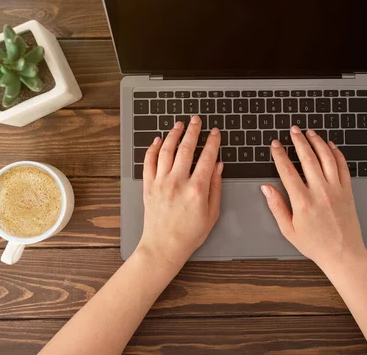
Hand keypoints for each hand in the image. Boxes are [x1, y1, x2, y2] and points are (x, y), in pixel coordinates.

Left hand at [138, 115, 223, 270]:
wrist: (164, 246)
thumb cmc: (190, 234)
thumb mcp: (212, 212)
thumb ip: (216, 186)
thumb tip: (218, 165)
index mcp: (197, 189)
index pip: (207, 157)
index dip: (212, 141)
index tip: (215, 132)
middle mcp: (178, 182)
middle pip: (186, 148)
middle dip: (192, 130)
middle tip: (196, 120)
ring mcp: (161, 182)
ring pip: (166, 150)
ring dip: (173, 134)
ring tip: (179, 125)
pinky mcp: (148, 186)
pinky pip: (149, 162)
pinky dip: (152, 149)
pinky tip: (158, 140)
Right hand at [261, 126, 366, 271]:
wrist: (343, 254)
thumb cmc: (315, 244)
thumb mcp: (289, 230)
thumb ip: (277, 206)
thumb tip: (266, 188)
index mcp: (303, 202)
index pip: (288, 171)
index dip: (280, 155)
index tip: (275, 145)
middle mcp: (320, 192)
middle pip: (308, 158)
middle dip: (299, 141)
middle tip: (293, 130)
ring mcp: (336, 190)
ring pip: (327, 158)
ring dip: (318, 142)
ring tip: (310, 132)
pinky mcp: (348, 191)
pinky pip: (343, 167)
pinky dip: (337, 153)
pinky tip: (330, 146)